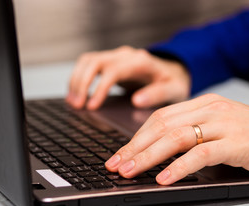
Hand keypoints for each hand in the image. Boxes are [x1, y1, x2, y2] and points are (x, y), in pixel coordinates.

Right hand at [66, 46, 189, 109]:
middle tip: (77, 106)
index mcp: (140, 62)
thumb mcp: (174, 90)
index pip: (113, 71)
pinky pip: (88, 65)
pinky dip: (78, 78)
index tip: (91, 107)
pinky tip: (76, 95)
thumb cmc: (173, 82)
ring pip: (87, 61)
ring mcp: (116, 57)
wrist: (172, 71)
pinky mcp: (109, 62)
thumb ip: (158, 94)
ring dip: (76, 80)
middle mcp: (125, 55)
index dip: (99, 88)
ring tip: (73, 102)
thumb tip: (137, 100)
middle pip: (94, 62)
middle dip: (81, 83)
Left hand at [105, 94, 248, 184]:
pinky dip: (178, 167)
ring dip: (148, 157)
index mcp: (204, 104)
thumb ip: (194, 133)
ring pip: (175, 138)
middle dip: (134, 147)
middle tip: (116, 164)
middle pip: (161, 126)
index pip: (160, 117)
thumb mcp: (221, 127)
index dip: (136, 136)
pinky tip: (164, 178)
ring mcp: (224, 124)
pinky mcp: (237, 143)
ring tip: (130, 171)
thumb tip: (160, 151)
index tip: (120, 153)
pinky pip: (200, 154)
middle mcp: (211, 110)